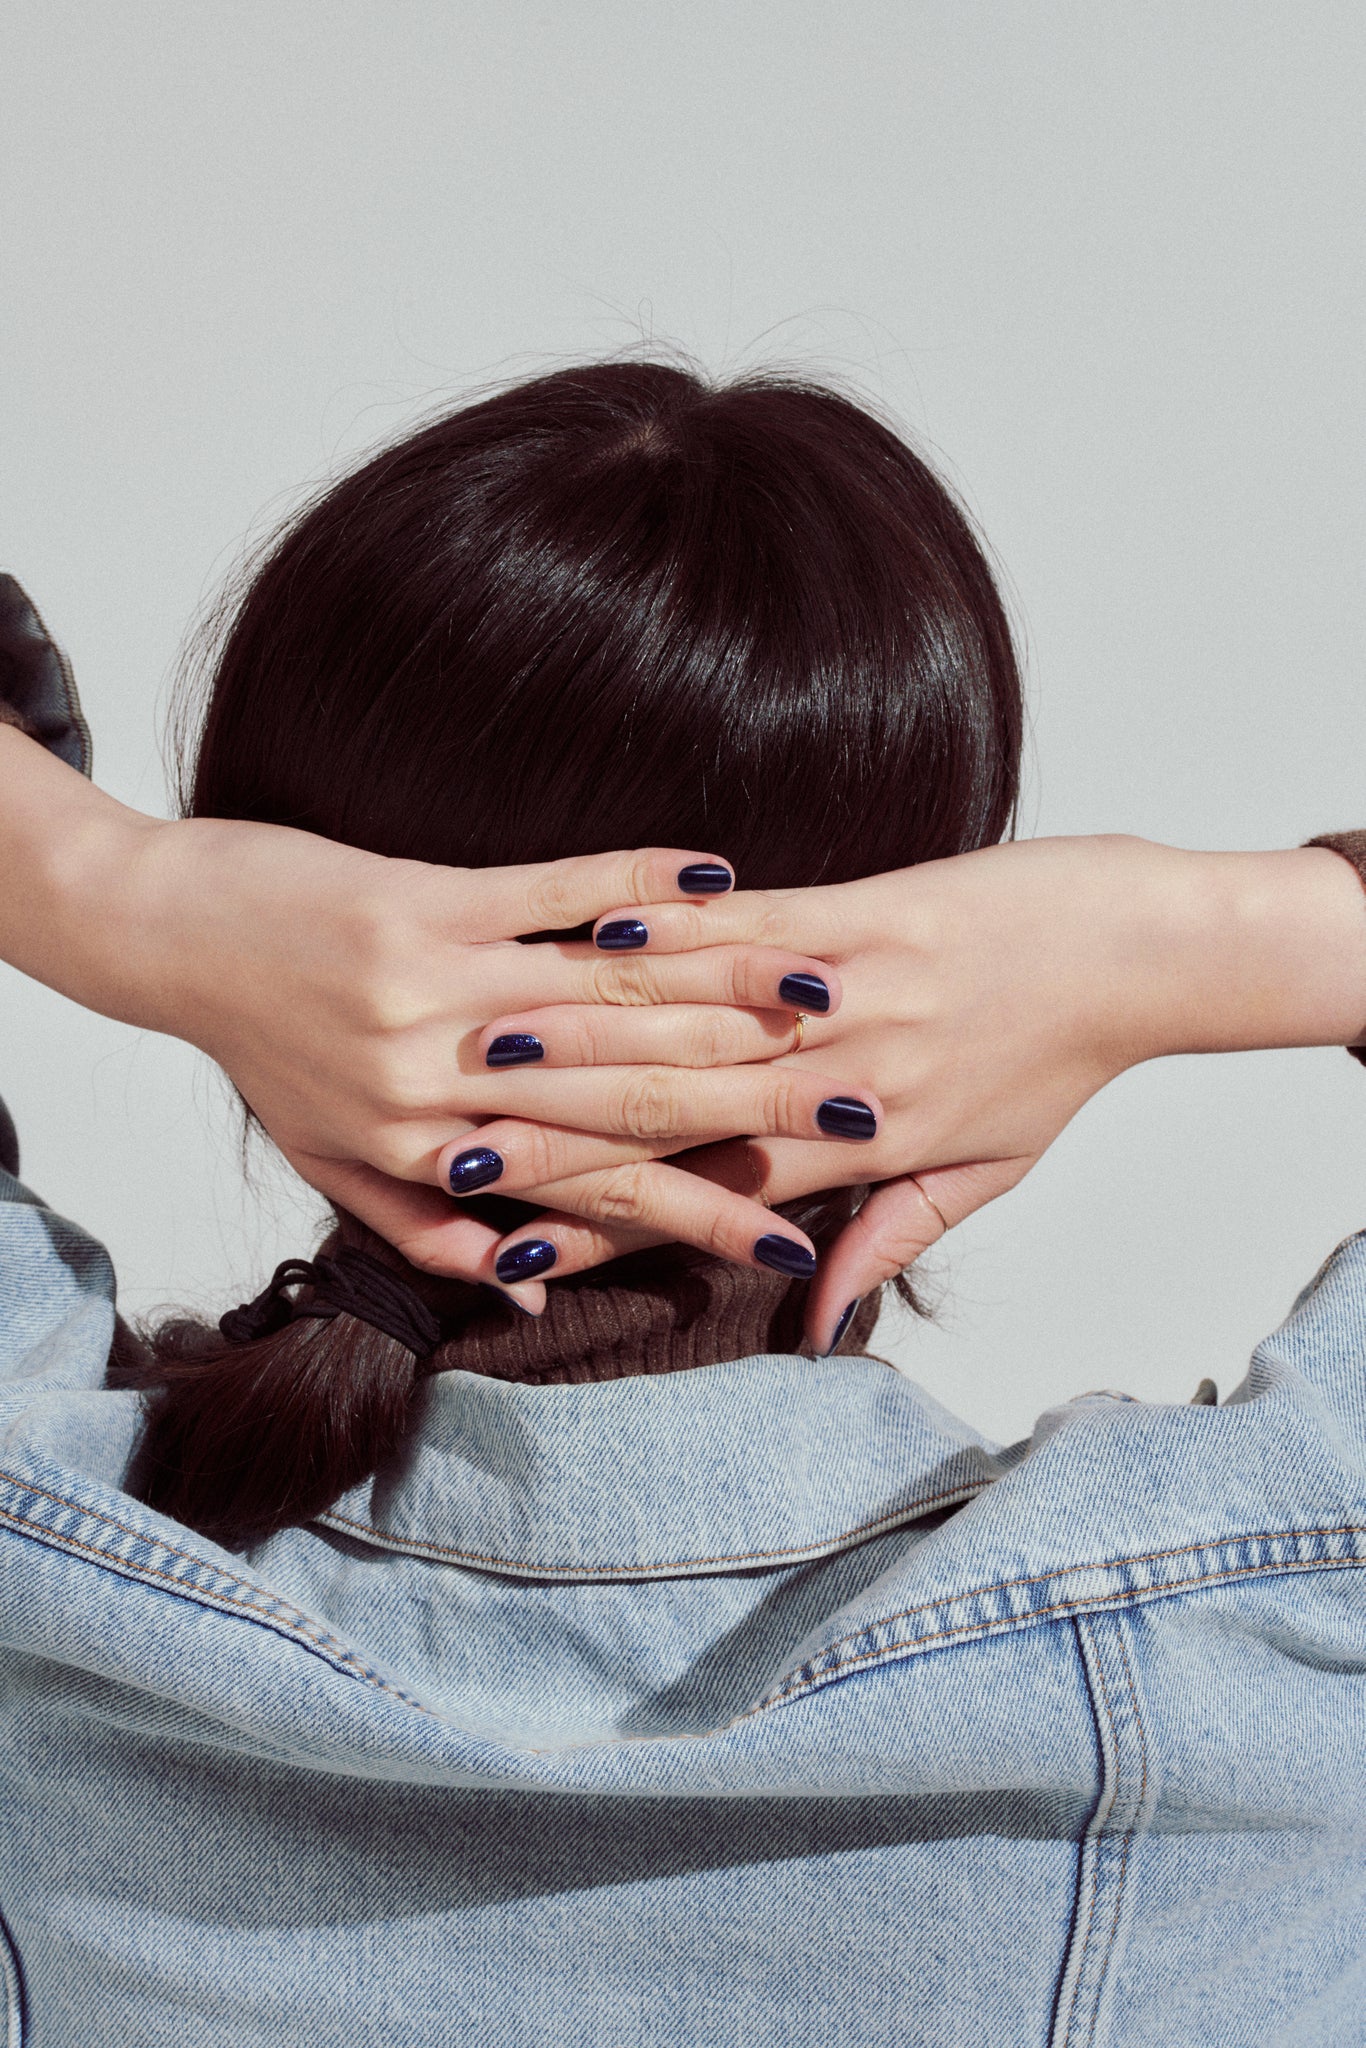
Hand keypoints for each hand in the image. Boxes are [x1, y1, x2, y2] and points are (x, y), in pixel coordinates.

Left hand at [0, 729, 876, 1301]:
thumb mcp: (336, 1164)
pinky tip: (715, 876)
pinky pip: (555, 889)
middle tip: (859, 1119)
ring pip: (612, 999)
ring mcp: (439, 986)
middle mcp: (447, 1084)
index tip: (788, 1246)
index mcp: (434, 1156)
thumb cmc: (265, 1050)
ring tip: (823, 1000)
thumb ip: (432, 1231)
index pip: (595, 1195)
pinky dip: (638, 884)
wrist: (168, 937)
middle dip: (752, 1108)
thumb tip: (524, 1291)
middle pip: (628, 1099)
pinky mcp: (426, 898)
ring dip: (725, 993)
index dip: (696, 1218)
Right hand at [481, 835, 1365, 1341]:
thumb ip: (887, 1242)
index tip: (520, 1250)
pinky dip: (671, 931)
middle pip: (681, 1120)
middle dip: (562, 1138)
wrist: (1138, 954)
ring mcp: (851, 994)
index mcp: (864, 1152)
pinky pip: (747, 929)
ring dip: (588, 1037)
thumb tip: (815, 1320)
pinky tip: (595, 936)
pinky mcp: (864, 912)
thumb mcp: (983, 1175)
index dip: (611, 1222)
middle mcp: (844, 1082)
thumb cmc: (1055, 1064)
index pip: (711, 1198)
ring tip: (484, 1055)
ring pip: (698, 1024)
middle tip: (457, 1159)